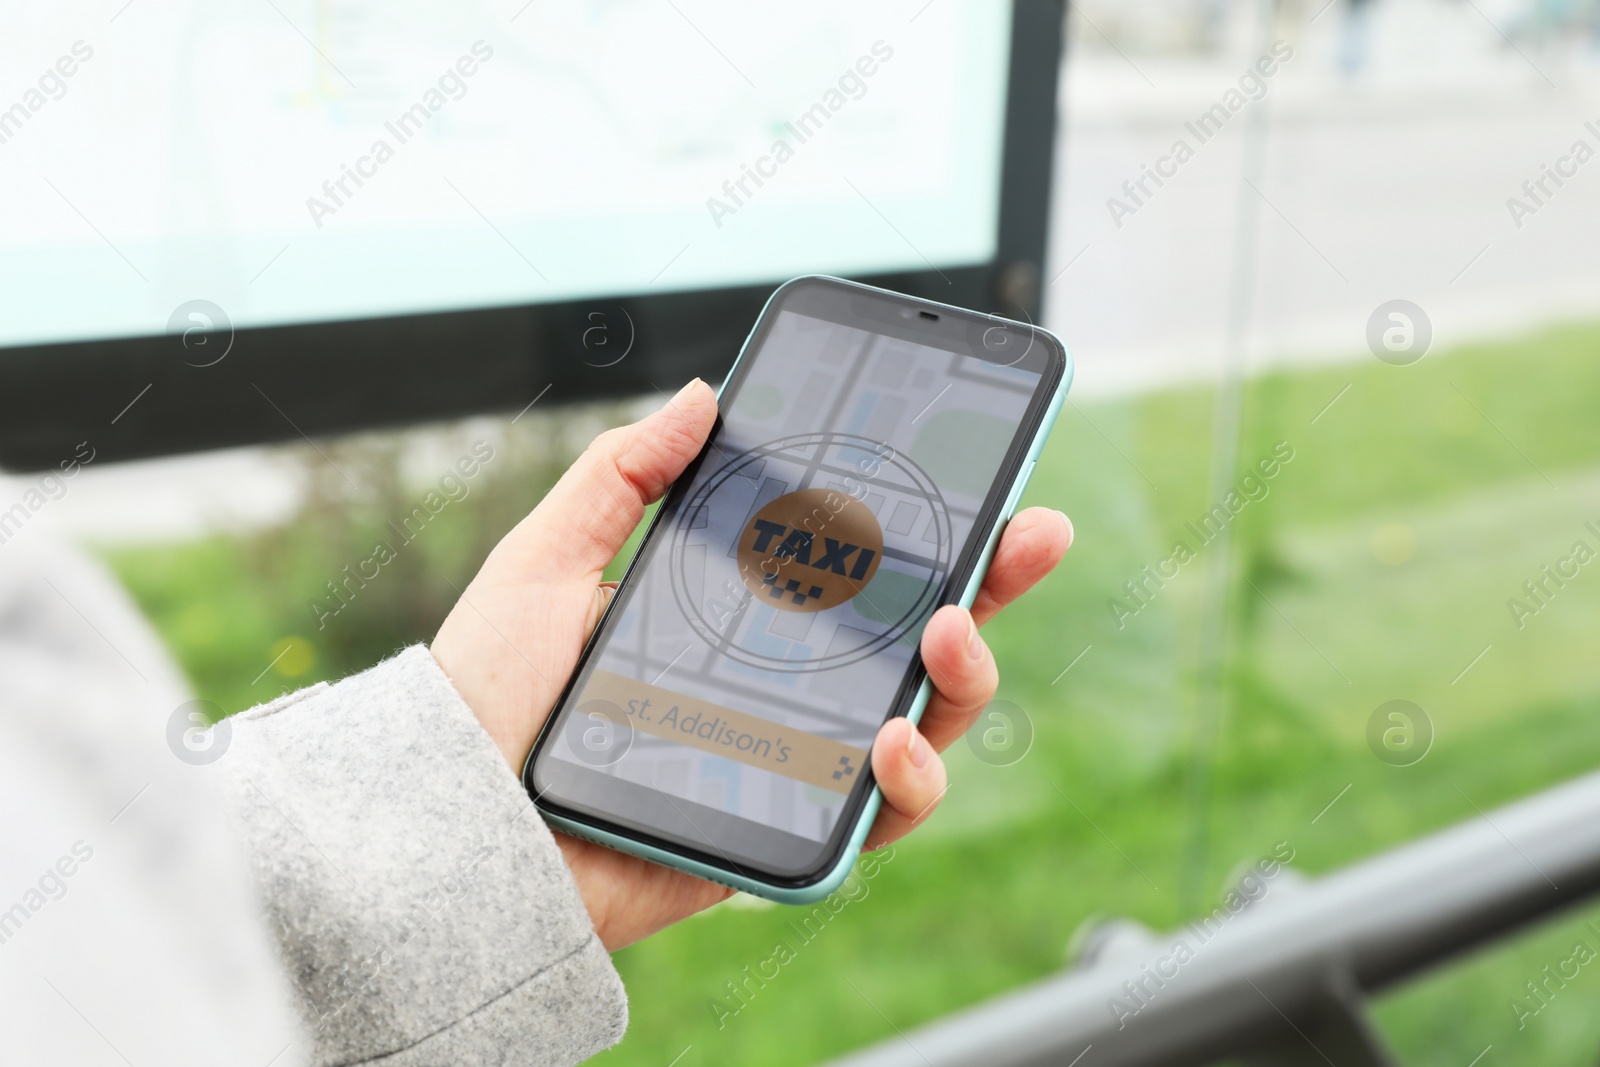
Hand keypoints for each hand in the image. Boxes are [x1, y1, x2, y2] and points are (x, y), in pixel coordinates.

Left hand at [431, 379, 1071, 948]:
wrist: (452, 828)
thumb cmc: (485, 696)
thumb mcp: (547, 560)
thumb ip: (621, 474)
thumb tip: (703, 395)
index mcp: (737, 617)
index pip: (854, 564)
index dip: (927, 522)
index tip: (981, 469)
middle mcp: (779, 687)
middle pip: (915, 636)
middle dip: (992, 581)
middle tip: (1032, 534)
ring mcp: (791, 761)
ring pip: (926, 722)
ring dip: (966, 675)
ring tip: (948, 632)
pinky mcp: (786, 834)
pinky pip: (881, 818)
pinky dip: (913, 781)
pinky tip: (896, 741)